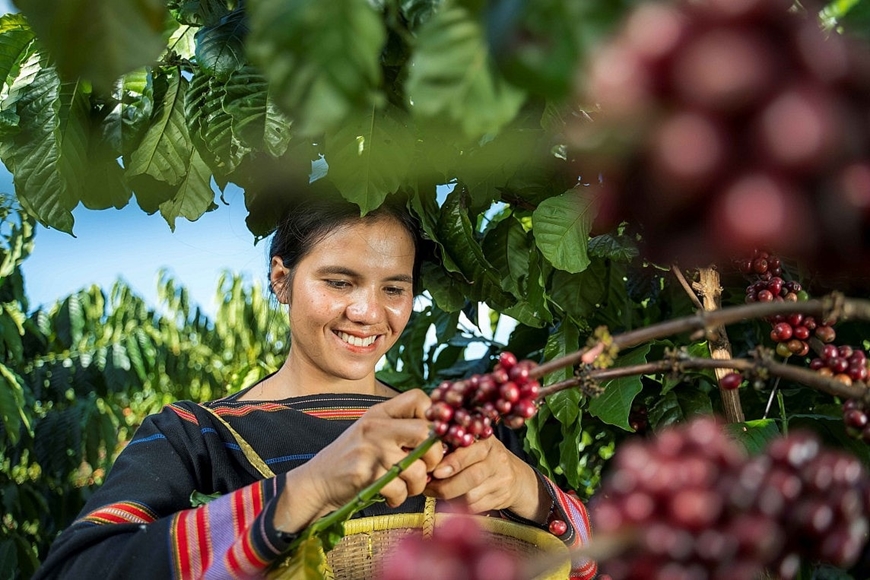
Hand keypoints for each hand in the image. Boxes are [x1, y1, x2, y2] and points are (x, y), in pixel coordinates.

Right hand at [274, 389, 441, 531]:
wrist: (317, 481)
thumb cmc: (352, 457)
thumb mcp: (372, 430)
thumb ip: (399, 426)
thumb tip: (439, 433)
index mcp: (380, 412)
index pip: (419, 398)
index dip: (433, 417)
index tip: (429, 437)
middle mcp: (376, 427)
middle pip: (425, 433)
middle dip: (433, 456)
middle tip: (424, 467)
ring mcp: (370, 450)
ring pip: (417, 468)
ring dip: (417, 484)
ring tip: (405, 486)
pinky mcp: (366, 475)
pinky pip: (400, 490)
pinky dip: (399, 498)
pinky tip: (390, 495)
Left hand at [424, 436, 548, 521]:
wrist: (516, 477)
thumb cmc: (484, 457)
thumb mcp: (474, 444)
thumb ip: (454, 446)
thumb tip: (426, 456)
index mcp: (487, 442)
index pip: (470, 452)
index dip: (452, 463)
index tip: (435, 471)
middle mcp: (498, 460)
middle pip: (472, 477)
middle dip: (446, 486)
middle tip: (429, 487)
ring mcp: (501, 481)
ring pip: (471, 496)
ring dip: (450, 497)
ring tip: (437, 492)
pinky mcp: (501, 499)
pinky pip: (475, 507)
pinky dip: (460, 506)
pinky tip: (453, 499)